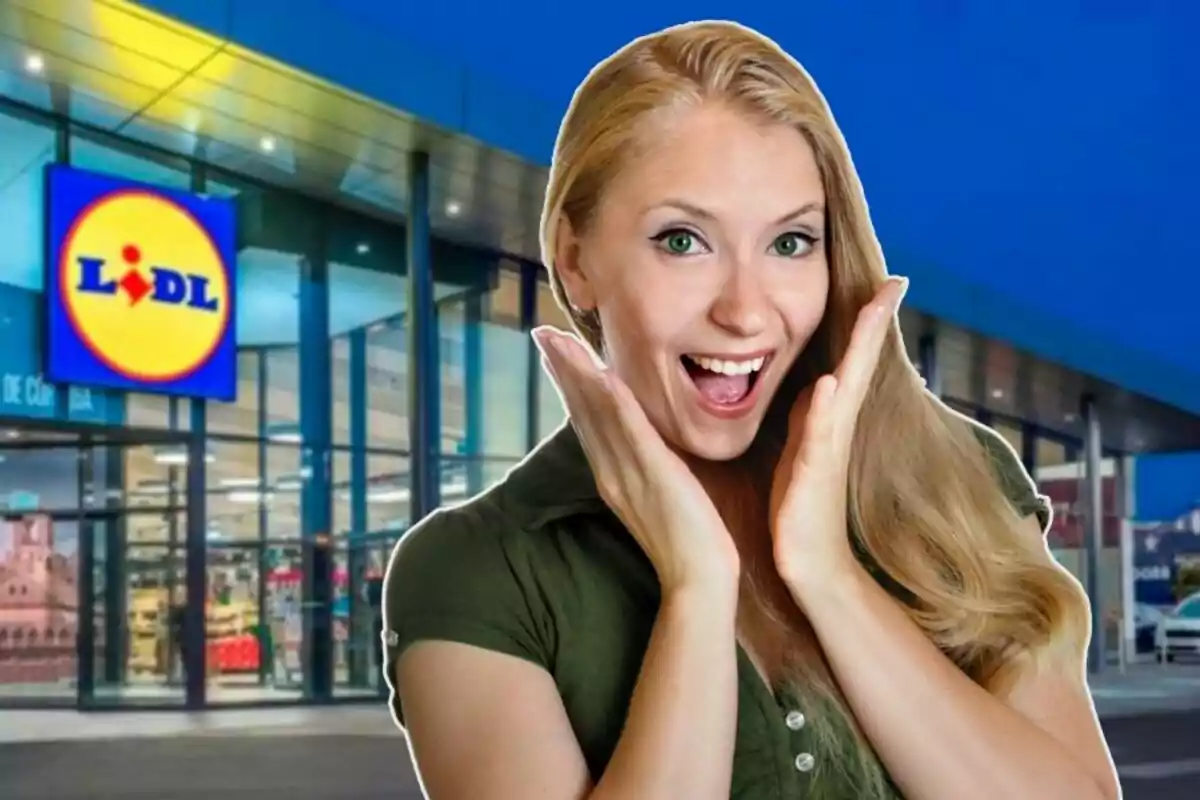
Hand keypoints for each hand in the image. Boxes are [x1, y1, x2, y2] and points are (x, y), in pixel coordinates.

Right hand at [533, 326, 740, 596]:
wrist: (698, 578)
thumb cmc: (690, 541)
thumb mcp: (660, 495)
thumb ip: (647, 468)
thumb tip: (647, 444)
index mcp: (613, 474)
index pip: (587, 421)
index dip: (570, 384)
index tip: (557, 352)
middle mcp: (611, 470)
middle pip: (581, 411)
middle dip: (563, 369)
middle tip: (544, 333)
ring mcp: (627, 471)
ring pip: (596, 413)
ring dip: (576, 373)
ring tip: (557, 341)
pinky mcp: (652, 472)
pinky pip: (629, 429)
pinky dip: (613, 400)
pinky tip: (601, 373)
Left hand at [770, 277, 907, 594]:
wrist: (808, 565)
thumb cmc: (799, 507)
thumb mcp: (800, 449)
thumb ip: (810, 416)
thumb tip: (818, 383)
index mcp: (830, 420)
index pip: (851, 362)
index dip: (866, 325)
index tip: (887, 284)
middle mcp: (836, 429)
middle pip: (859, 365)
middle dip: (874, 324)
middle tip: (894, 282)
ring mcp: (827, 451)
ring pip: (845, 391)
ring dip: (858, 354)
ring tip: (871, 314)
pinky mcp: (811, 477)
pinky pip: (818, 437)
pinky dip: (825, 410)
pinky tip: (830, 384)